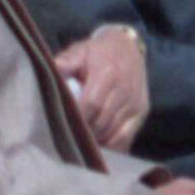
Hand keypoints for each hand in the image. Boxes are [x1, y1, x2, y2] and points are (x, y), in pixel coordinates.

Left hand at [65, 25, 151, 151]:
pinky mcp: (141, 112)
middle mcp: (125, 89)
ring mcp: (135, 103)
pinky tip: (98, 144)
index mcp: (108, 72)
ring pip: (113, 132)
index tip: (62, 124)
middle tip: (67, 136)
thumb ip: (66, 61)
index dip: (77, 118)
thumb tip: (53, 70)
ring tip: (80, 141)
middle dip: (84, 132)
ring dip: (96, 140)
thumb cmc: (98, 53)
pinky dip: (111, 145)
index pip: (92, 104)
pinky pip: (126, 138)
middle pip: (102, 122)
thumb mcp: (80, 51)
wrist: (128, 48)